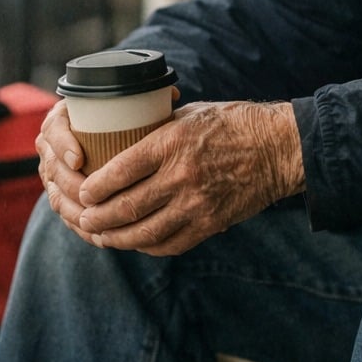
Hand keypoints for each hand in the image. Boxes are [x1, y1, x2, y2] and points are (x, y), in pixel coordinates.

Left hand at [45, 99, 303, 255]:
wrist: (278, 148)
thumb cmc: (232, 123)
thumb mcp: (189, 115)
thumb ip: (156, 131)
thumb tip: (121, 140)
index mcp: (172, 142)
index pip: (120, 171)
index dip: (94, 188)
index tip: (83, 192)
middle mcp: (182, 175)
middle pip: (127, 207)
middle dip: (97, 218)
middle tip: (83, 218)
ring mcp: (197, 204)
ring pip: (144, 232)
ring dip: (117, 238)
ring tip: (101, 236)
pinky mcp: (211, 223)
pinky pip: (171, 244)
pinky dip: (147, 246)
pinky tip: (135, 242)